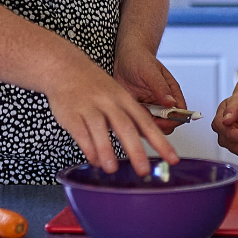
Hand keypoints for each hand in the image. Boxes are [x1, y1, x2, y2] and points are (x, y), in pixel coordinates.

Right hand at [43, 49, 178, 175]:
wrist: (66, 66)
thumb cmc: (95, 85)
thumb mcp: (118, 95)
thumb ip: (131, 118)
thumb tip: (150, 139)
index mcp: (124, 99)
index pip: (146, 122)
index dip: (160, 142)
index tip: (172, 159)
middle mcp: (109, 102)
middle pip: (125, 126)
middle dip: (135, 150)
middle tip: (144, 170)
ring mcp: (90, 107)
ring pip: (100, 129)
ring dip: (107, 150)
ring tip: (112, 169)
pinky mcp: (71, 114)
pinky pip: (81, 133)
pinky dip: (88, 148)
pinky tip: (95, 161)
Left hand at [114, 49, 187, 135]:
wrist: (124, 56)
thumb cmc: (140, 58)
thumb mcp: (150, 70)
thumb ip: (160, 86)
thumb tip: (171, 102)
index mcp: (171, 92)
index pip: (180, 113)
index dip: (173, 120)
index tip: (162, 120)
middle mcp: (162, 102)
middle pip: (167, 124)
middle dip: (157, 126)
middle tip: (146, 118)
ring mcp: (149, 107)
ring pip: (152, 126)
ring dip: (144, 124)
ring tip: (136, 110)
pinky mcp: (137, 110)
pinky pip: (138, 123)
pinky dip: (134, 122)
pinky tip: (129, 111)